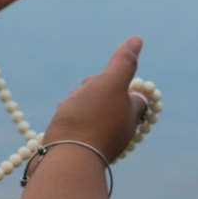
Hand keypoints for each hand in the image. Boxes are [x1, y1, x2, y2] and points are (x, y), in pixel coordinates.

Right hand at [45, 37, 147, 158]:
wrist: (66, 159)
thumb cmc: (90, 119)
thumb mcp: (110, 83)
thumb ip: (123, 62)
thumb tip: (137, 39)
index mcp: (131, 116)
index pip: (135, 95)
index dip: (121, 81)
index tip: (105, 78)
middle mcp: (119, 132)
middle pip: (110, 102)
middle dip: (94, 91)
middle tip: (84, 91)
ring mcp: (98, 142)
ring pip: (90, 113)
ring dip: (78, 104)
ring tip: (68, 106)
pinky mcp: (79, 150)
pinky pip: (76, 128)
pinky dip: (68, 119)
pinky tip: (59, 121)